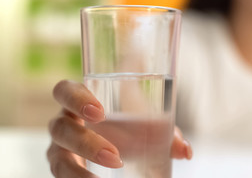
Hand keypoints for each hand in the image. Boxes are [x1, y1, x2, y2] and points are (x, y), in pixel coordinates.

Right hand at [47, 80, 191, 177]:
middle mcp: (65, 122)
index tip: (100, 112)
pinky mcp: (62, 167)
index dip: (77, 98)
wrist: (117, 144)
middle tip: (115, 155)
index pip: (65, 90)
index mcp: (80, 101)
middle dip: (86, 142)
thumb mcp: (147, 126)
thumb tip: (186, 151)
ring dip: (81, 171)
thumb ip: (166, 134)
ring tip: (107, 176)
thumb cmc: (129, 127)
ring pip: (57, 157)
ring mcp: (59, 147)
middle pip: (59, 127)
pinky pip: (60, 174)